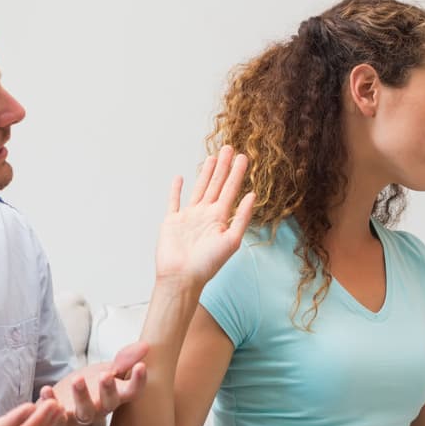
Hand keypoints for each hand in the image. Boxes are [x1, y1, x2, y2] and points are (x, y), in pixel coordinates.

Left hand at [38, 341, 147, 425]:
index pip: (132, 391)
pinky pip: (55, 416)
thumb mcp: (107, 369)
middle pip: (109, 404)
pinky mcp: (59, 420)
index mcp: (115, 396)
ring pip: (84, 412)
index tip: (141, 366)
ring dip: (81, 397)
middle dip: (108, 390)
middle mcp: (101, 408)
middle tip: (106, 375)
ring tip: (77, 380)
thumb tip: (146, 345)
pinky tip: (46, 390)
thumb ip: (124, 360)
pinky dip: (50, 402)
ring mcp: (81, 416)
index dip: (138, 381)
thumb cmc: (90, 386)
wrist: (65, 405)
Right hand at [156, 145, 255, 284]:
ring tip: (213, 157)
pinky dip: (176, 190)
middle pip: (217, 185)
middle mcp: (205, 215)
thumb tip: (252, 195)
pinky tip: (180, 178)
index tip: (243, 157)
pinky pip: (174, 201)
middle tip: (230, 147)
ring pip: (199, 188)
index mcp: (220, 219)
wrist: (181, 278)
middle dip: (223, 167)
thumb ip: (241, 217)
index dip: (237, 173)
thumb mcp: (231, 240)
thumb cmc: (207, 265)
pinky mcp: (172, 221)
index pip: (231, 190)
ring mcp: (189, 217)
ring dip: (206, 173)